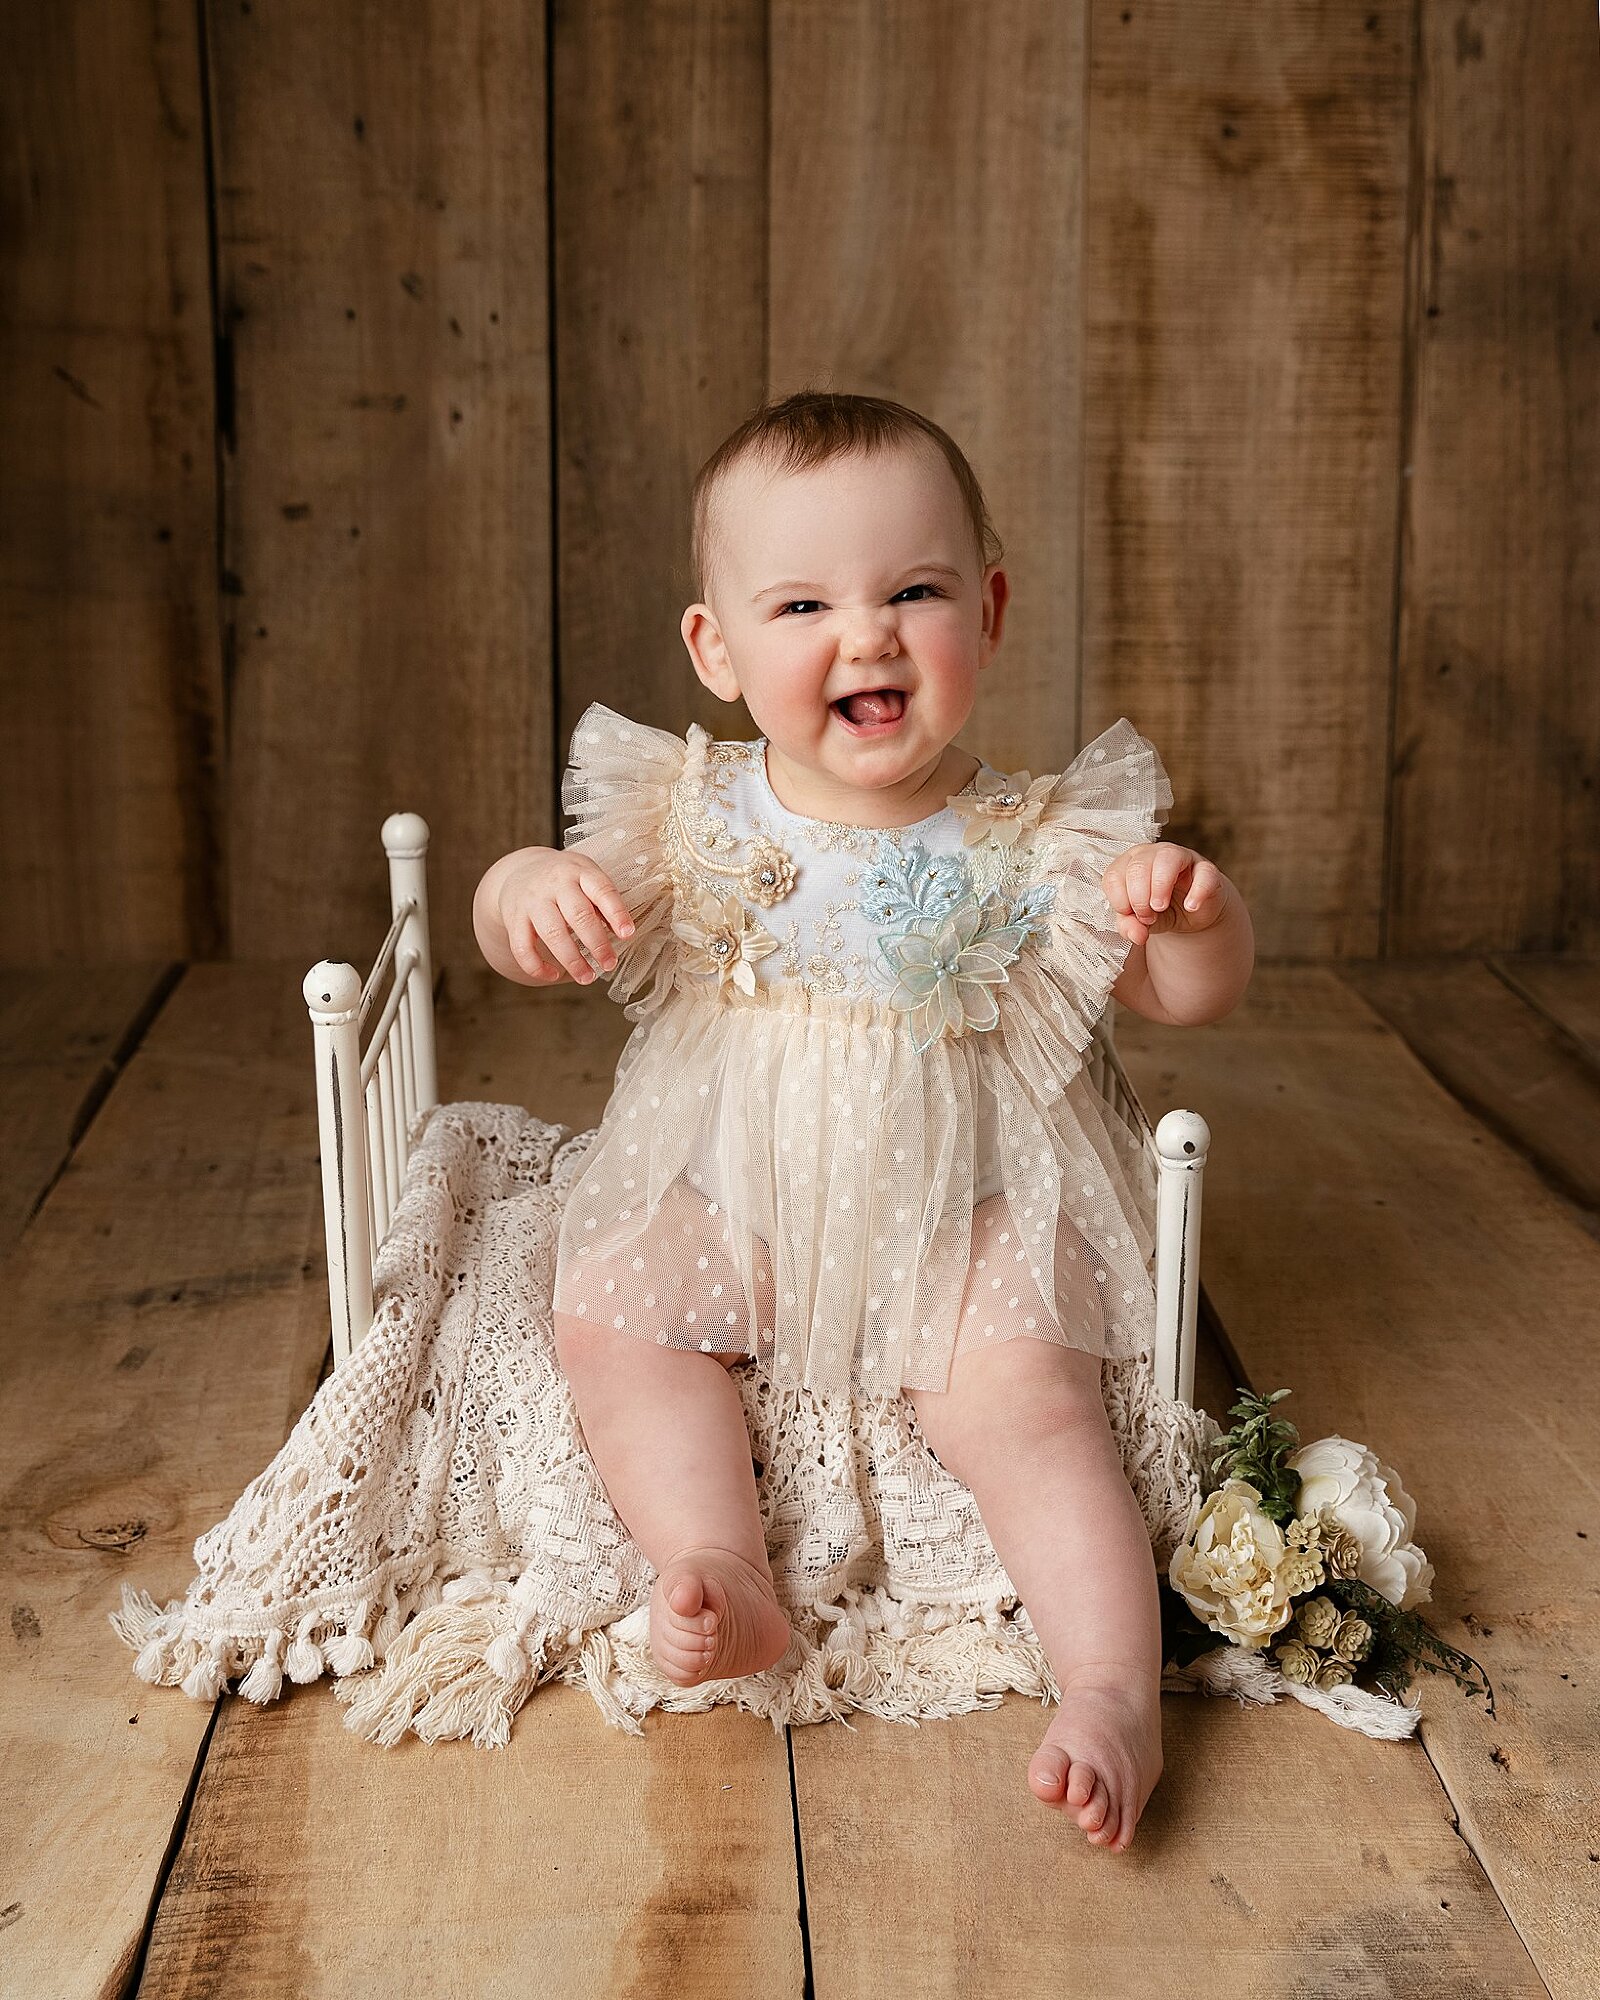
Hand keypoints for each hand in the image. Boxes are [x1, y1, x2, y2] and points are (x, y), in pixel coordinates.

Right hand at [495, 848, 635, 985]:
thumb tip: (623, 933)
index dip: (616, 913)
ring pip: (552, 933)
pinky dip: (537, 966)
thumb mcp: (586, 878)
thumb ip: (603, 902)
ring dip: (572, 961)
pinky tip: (554, 975)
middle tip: (609, 964)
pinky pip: (522, 947)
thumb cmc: (565, 881)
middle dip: (597, 944)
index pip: (601, 890)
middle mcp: (554, 883)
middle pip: (578, 915)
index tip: (627, 935)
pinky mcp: (514, 919)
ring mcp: (532, 901)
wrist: (520, 871)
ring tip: (587, 978)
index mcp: (579, 871)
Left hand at [1102, 842, 1228, 947]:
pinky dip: (1196, 891)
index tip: (1131, 916)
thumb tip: (1136, 935)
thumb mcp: (1139, 921)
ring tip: (1160, 908)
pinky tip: (1190, 907)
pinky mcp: (1206, 870)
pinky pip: (1203, 873)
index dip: (1120, 900)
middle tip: (1147, 916)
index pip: (1114, 875)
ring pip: (1167, 857)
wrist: (1191, 915)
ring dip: (1160, 886)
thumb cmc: (1159, 911)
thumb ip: (1130, 926)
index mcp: (1130, 864)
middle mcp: (1153, 854)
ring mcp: (1182, 858)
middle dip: (1138, 897)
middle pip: (1138, 865)